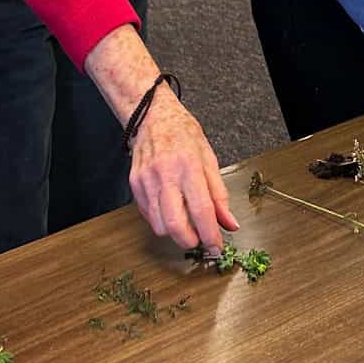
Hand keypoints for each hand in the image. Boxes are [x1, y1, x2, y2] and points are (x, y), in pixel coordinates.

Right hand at [85, 25, 237, 252]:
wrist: (152, 115)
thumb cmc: (183, 133)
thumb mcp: (209, 159)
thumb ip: (219, 195)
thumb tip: (229, 224)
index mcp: (188, 166)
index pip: (201, 211)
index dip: (211, 235)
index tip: (218, 247)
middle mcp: (165, 175)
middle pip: (175, 225)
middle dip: (190, 241)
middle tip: (201, 239)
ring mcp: (146, 181)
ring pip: (159, 226)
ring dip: (175, 232)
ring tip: (185, 221)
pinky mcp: (134, 185)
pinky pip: (148, 216)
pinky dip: (161, 220)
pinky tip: (170, 208)